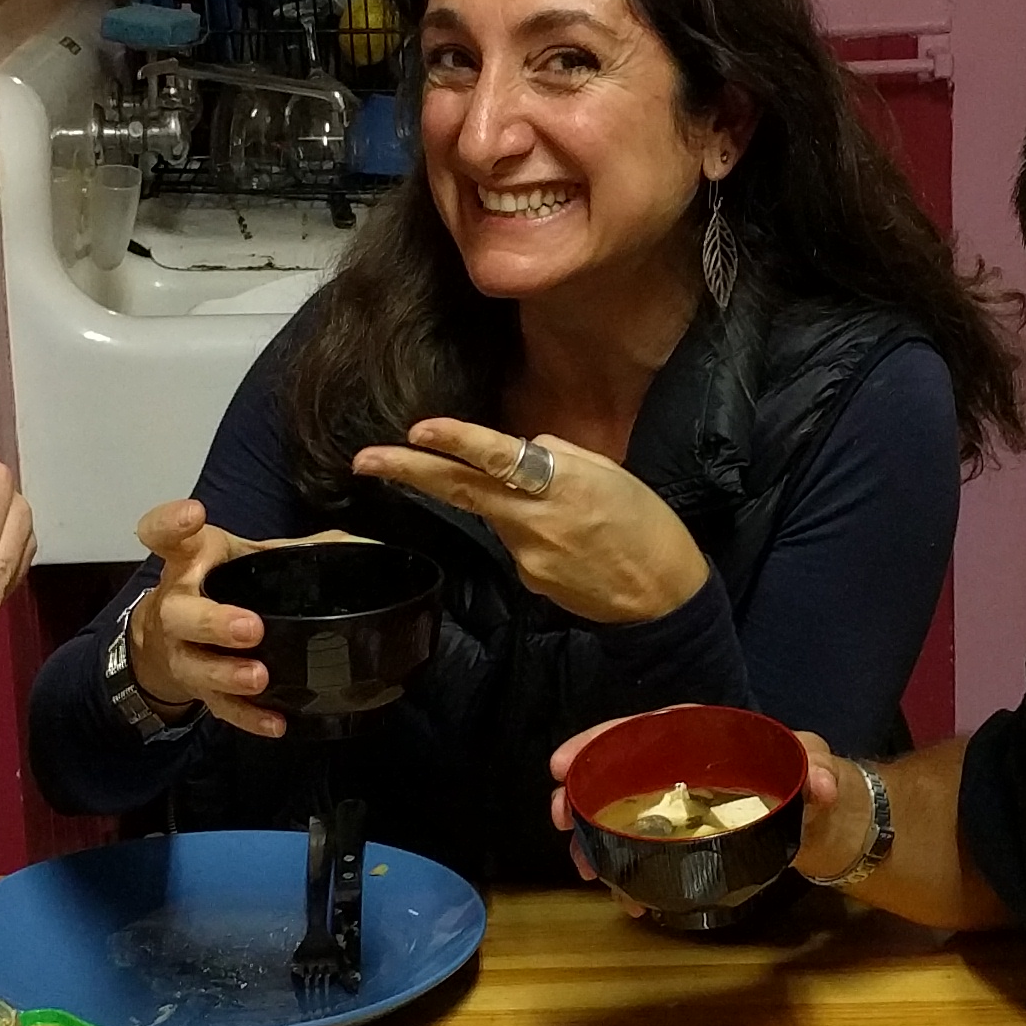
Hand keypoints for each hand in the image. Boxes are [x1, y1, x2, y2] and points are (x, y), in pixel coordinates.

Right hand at [122, 501, 368, 737]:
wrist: (167, 638)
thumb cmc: (215, 586)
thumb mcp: (245, 557)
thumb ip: (291, 551)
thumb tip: (358, 546)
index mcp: (188, 561)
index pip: (165, 535)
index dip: (172, 525)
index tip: (193, 515)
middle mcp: (176, 606)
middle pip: (181, 614)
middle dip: (213, 622)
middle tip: (250, 627)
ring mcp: (183, 653)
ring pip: (196, 667)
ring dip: (227, 674)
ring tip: (259, 677)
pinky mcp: (198, 690)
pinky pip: (221, 708)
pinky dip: (249, 718)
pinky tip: (276, 723)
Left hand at [351, 418, 707, 624]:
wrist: (663, 596)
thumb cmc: (646, 522)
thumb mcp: (609, 472)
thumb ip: (558, 455)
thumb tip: (519, 450)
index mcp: (561, 483)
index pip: (498, 457)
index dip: (457, 442)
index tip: (417, 430)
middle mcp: (534, 519)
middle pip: (461, 490)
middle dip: (408, 472)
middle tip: (363, 460)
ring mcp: (526, 555)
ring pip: (492, 515)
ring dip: (498, 502)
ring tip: (569, 513)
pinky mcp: (528, 578)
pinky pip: (514, 543)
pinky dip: (527, 532)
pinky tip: (570, 543)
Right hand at [544, 709, 817, 913]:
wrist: (823, 821)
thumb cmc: (809, 776)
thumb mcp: (814, 763)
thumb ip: (816, 766)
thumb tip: (818, 784)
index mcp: (701, 735)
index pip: (644, 729)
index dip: (601, 742)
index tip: (563, 763)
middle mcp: (680, 767)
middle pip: (619, 771)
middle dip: (582, 793)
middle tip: (558, 818)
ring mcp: (679, 806)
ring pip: (623, 815)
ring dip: (595, 839)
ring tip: (584, 866)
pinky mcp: (685, 840)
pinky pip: (646, 851)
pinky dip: (629, 872)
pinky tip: (624, 896)